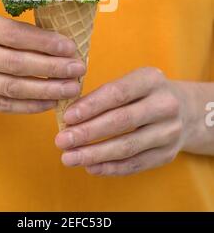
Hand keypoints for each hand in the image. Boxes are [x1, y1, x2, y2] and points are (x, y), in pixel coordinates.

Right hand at [0, 12, 84, 113]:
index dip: (46, 43)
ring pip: (14, 88)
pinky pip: (6, 106)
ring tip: (71, 88)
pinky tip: (52, 102)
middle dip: (53, 68)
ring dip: (47, 90)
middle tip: (78, 70)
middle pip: (17, 64)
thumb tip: (67, 46)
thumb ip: (25, 32)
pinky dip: (32, 106)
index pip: (16, 35)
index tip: (71, 48)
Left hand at [55, 67, 190, 175]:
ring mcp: (169, 131)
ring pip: (127, 146)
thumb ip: (104, 95)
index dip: (91, 106)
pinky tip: (90, 167)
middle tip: (61, 140)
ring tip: (69, 158)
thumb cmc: (144, 93)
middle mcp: (164, 104)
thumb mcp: (130, 82)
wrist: (185, 110)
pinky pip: (135, 164)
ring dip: (94, 154)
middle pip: (121, 121)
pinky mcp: (168, 154)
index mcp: (151, 79)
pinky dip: (110, 167)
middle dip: (87, 133)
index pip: (117, 93)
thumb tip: (69, 115)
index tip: (67, 117)